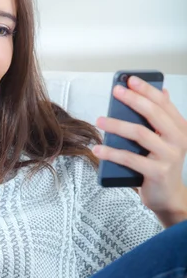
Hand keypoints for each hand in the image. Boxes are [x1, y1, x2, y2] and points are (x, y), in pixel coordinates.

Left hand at [93, 76, 186, 224]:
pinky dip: (112, 153)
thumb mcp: (166, 139)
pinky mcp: (157, 172)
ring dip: (117, 125)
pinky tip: (98, 149)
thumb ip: (162, 117)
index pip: (163, 103)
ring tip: (100, 120)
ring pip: (140, 134)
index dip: (146, 89)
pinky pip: (130, 159)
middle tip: (115, 92)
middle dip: (133, 100)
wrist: (169, 197)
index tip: (130, 80)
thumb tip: (161, 91)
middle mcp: (178, 140)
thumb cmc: (162, 165)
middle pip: (153, 114)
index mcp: (180, 128)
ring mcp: (169, 156)